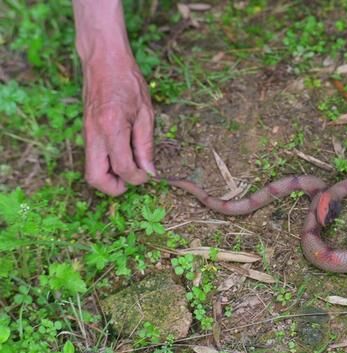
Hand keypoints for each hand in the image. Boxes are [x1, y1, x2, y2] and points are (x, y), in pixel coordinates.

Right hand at [82, 57, 155, 195]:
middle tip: (133, 179)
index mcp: (112, 128)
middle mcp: (95, 134)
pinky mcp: (87, 132)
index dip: (138, 178)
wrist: (103, 60)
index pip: (123, 168)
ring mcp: (87, 134)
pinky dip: (107, 164)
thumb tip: (149, 171)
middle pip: (96, 178)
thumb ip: (146, 144)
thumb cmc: (128, 82)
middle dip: (115, 188)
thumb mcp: (145, 112)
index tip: (148, 174)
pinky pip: (93, 158)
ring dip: (110, 177)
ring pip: (91, 170)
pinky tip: (123, 155)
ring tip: (130, 168)